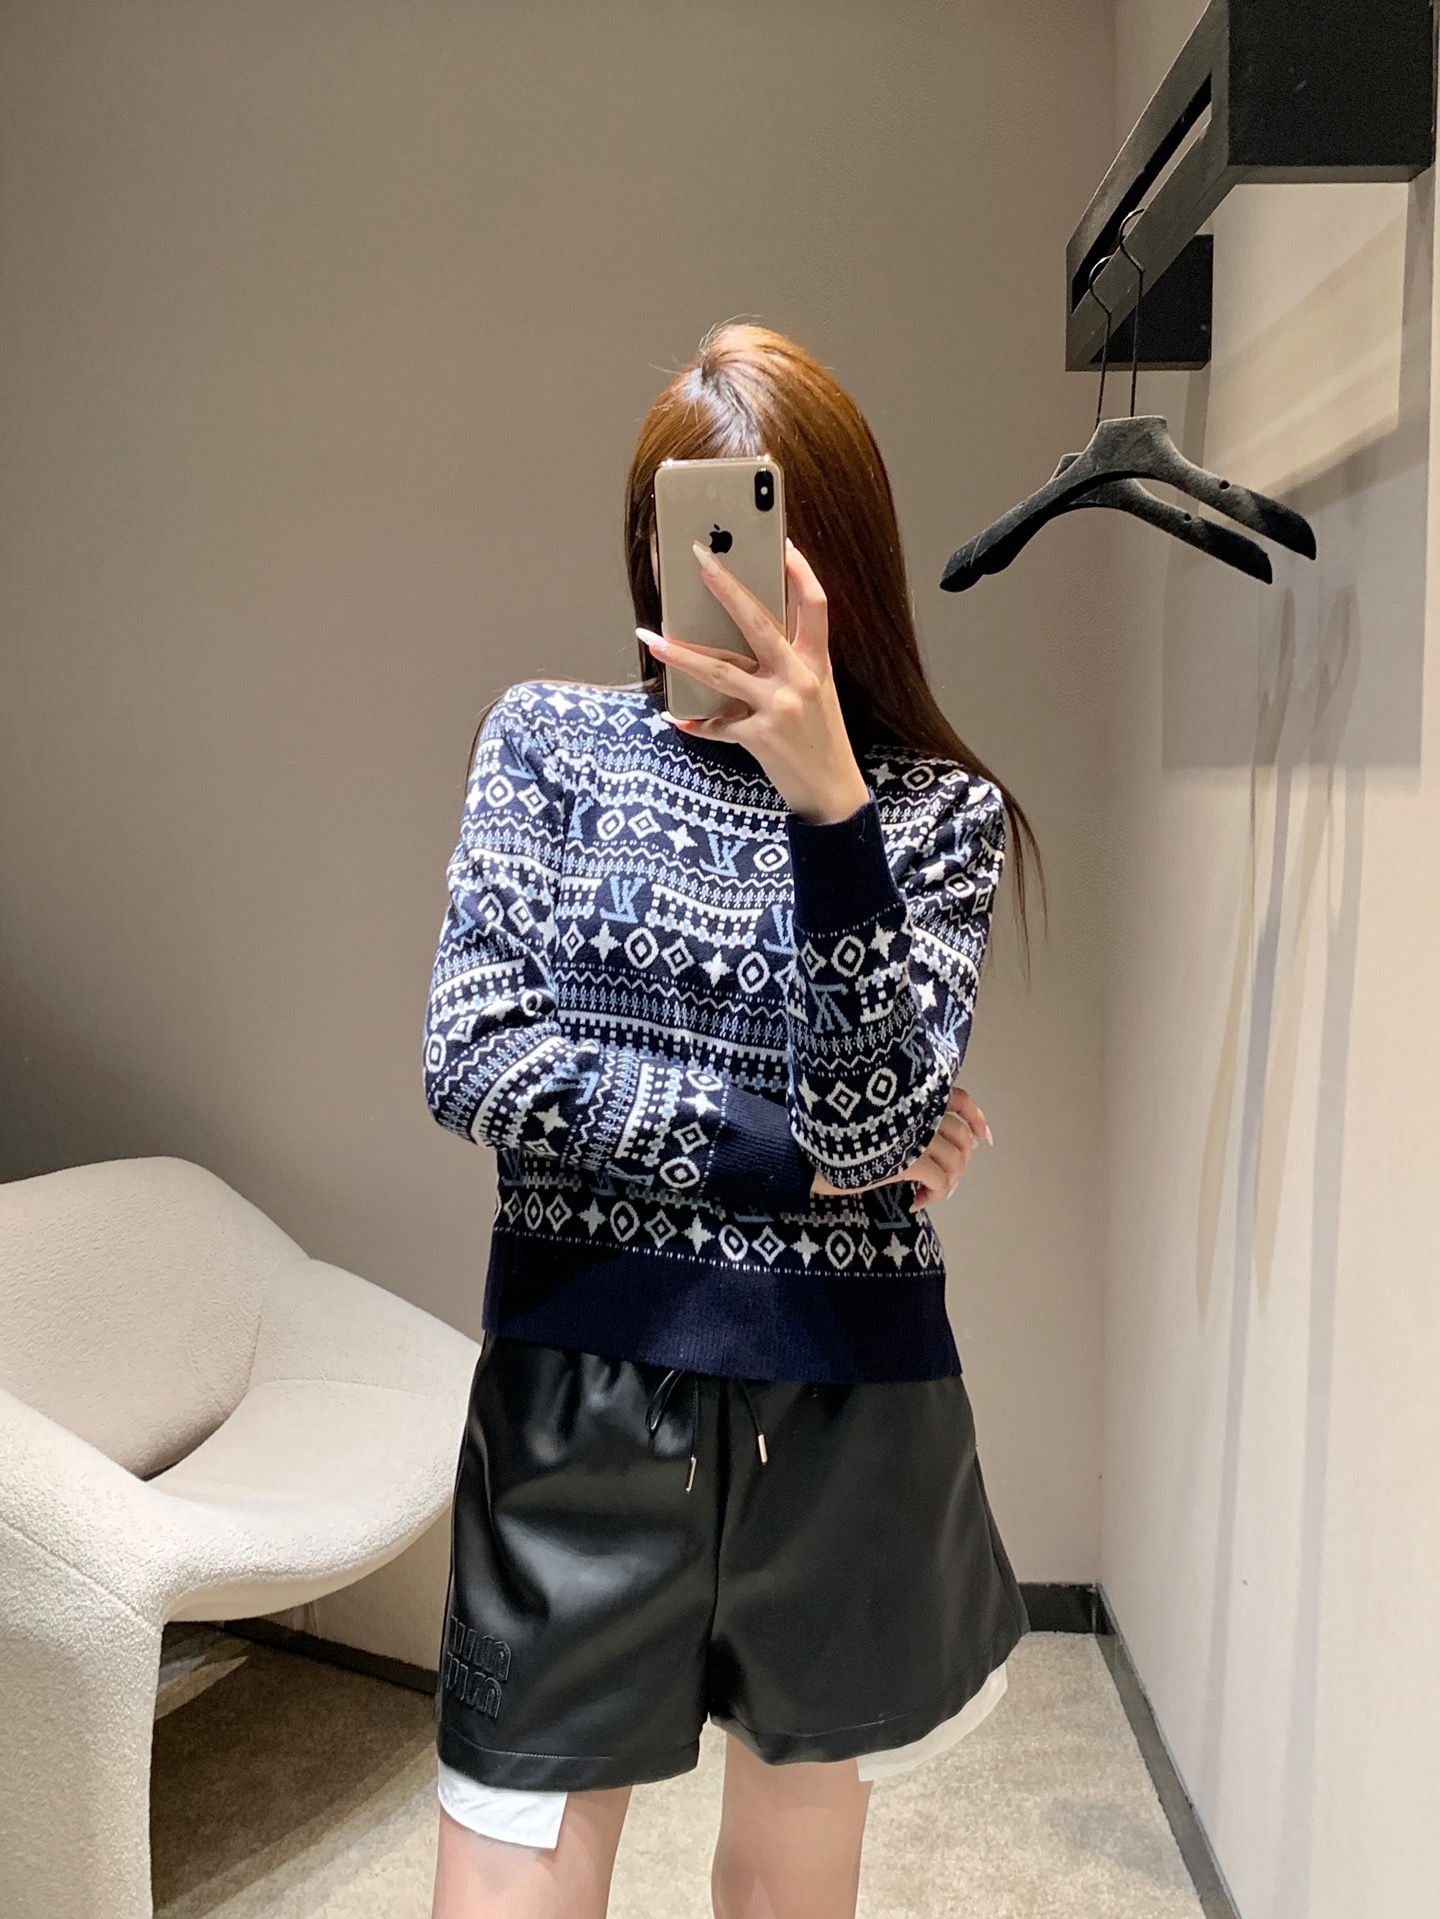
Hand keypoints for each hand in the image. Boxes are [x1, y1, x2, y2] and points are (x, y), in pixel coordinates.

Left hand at [637, 538, 870, 825]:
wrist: (832, 790)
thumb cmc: (821, 735)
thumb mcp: (818, 689)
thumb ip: (791, 660)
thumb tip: (751, 631)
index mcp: (816, 662)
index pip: (815, 606)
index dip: (801, 573)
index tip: (784, 544)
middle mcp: (799, 679)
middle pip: (757, 623)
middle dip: (725, 587)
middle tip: (698, 558)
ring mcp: (777, 708)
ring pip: (720, 671)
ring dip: (681, 654)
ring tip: (651, 638)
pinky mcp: (758, 737)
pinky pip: (716, 725)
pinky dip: (695, 722)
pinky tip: (675, 717)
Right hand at [810, 1085, 993, 1211]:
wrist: (803, 1148)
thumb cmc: (827, 1131)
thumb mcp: (866, 1112)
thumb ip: (893, 1113)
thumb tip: (911, 1135)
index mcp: (910, 1094)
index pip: (958, 1099)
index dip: (976, 1117)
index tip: (984, 1136)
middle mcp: (918, 1111)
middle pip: (961, 1137)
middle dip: (960, 1162)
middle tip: (943, 1179)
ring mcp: (915, 1134)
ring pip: (956, 1161)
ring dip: (947, 1182)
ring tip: (927, 1192)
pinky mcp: (907, 1160)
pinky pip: (939, 1181)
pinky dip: (933, 1195)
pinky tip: (915, 1203)